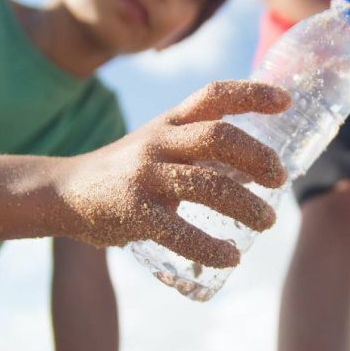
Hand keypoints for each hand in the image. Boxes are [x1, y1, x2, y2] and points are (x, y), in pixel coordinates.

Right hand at [55, 81, 289, 266]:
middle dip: (258, 156)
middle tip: (280, 179)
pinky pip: (180, 232)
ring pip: (207, 186)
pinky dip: (211, 248)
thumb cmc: (125, 171)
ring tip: (267, 222)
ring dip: (246, 206)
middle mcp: (157, 142)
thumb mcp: (159, 146)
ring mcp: (144, 176)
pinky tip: (230, 257)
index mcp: (169, 122)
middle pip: (218, 137)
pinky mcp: (133, 212)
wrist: (63, 192)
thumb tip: (257, 170)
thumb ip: (200, 152)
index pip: (214, 95)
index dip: (252, 93)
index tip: (286, 101)